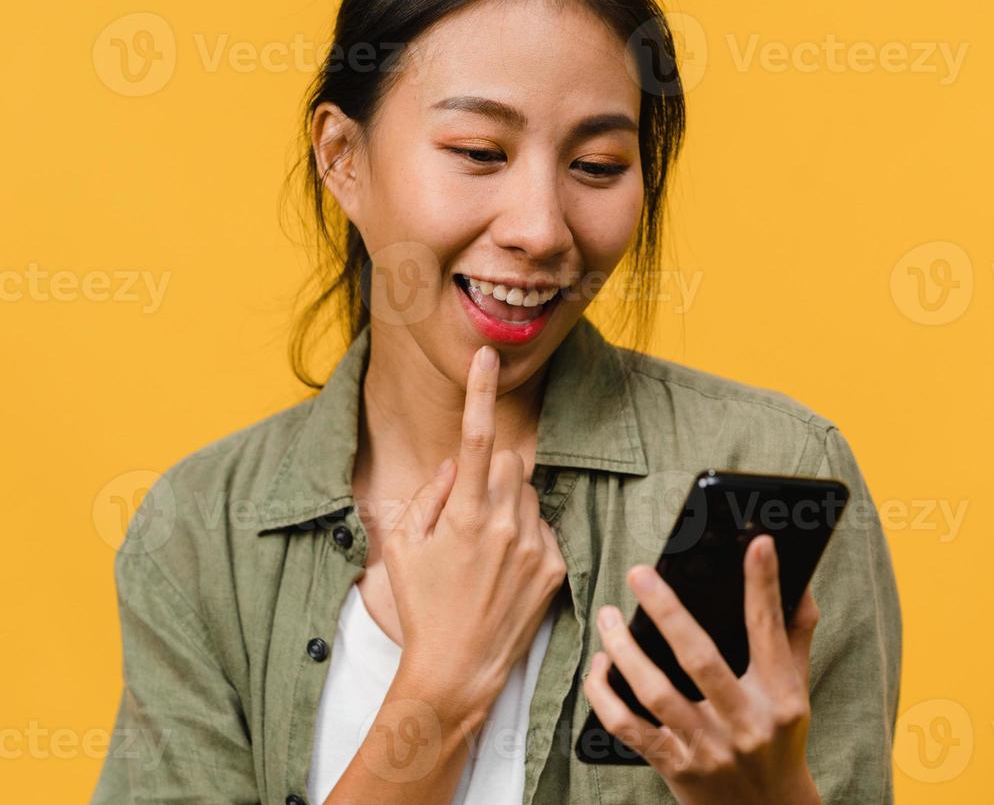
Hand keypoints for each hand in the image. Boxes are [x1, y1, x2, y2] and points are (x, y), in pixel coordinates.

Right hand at [382, 344, 567, 722]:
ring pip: (527, 494)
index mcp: (463, 515)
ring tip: (485, 551)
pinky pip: (544, 527)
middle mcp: (504, 524)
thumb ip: (428, 495)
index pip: (473, 438)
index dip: (479, 392)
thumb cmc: (424, 607)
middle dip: (488, 475)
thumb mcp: (406, 547)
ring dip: (508, 505)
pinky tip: (505, 569)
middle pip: (507, 464)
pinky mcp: (555, 566)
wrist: (458, 669)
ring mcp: (534, 545)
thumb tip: (453, 465)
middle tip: (467, 514)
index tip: (486, 356)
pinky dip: (526, 536)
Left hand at [583, 534, 821, 804]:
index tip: (756, 544)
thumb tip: (798, 582)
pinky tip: (600, 665)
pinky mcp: (675, 769)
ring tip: (608, 617)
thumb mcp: (797, 692)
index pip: (769, 630)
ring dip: (625, 651)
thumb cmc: (781, 741)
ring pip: (656, 693)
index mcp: (780, 698)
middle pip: (700, 659)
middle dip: (667, 611)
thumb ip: (794, 636)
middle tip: (640, 574)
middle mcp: (744, 723)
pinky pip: (629, 728)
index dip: (763, 585)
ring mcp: (707, 749)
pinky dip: (606, 695)